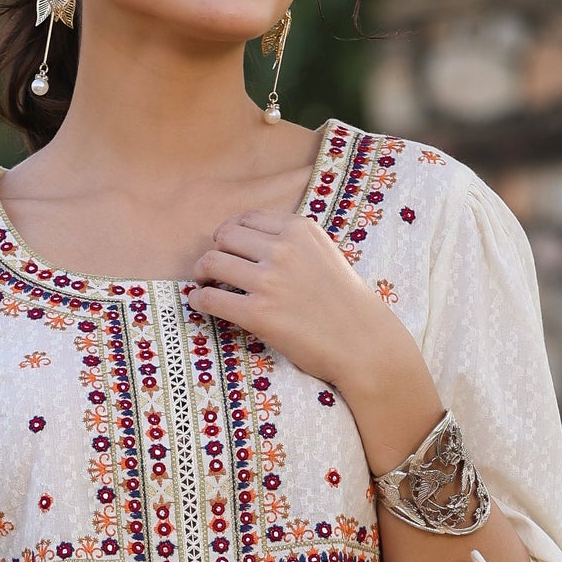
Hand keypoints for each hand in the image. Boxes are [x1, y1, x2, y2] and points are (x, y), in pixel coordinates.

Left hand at [186, 207, 389, 386]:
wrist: (363, 343)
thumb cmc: (344, 302)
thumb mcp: (323, 253)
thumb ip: (292, 241)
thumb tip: (249, 238)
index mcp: (299, 229)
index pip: (246, 219)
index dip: (231, 234)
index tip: (228, 249)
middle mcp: (283, 249)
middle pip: (224, 236)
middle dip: (214, 250)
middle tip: (212, 269)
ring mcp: (270, 281)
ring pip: (211, 262)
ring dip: (201, 273)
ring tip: (204, 284)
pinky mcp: (258, 314)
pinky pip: (210, 298)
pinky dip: (199, 299)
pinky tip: (201, 303)